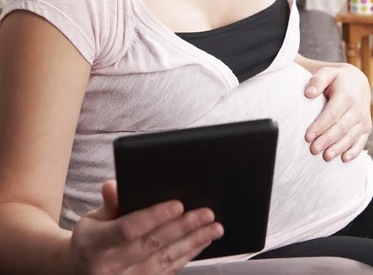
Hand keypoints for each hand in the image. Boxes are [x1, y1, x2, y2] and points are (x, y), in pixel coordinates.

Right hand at [69, 180, 223, 273]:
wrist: (81, 272)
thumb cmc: (90, 239)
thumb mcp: (91, 219)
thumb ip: (108, 203)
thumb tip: (113, 185)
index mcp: (94, 244)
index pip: (128, 228)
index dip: (154, 216)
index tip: (177, 204)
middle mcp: (110, 267)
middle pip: (152, 245)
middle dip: (183, 227)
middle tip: (206, 213)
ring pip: (165, 260)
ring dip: (193, 242)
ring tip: (214, 227)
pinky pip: (168, 271)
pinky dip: (188, 255)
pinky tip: (202, 242)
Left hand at [304, 64, 371, 162]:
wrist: (358, 81)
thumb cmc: (337, 78)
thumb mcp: (327, 73)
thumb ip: (317, 81)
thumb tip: (309, 94)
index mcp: (346, 95)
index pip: (332, 114)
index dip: (320, 126)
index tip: (308, 136)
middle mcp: (357, 109)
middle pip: (341, 128)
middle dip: (327, 140)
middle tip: (313, 149)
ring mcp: (363, 120)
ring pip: (351, 137)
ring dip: (338, 148)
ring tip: (325, 156)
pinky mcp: (366, 128)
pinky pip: (361, 142)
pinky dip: (354, 151)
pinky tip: (344, 159)